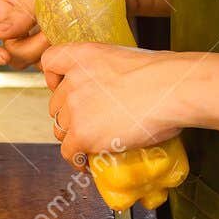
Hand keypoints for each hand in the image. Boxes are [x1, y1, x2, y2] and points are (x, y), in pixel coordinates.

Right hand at [0, 0, 146, 70]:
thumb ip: (19, 15)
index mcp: (4, 10)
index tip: (2, 57)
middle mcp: (15, 28)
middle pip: (9, 56)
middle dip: (32, 46)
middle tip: (53, 28)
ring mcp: (34, 40)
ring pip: (31, 62)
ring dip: (49, 47)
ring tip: (65, 25)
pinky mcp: (52, 49)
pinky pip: (50, 63)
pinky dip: (61, 53)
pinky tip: (72, 35)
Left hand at [41, 41, 186, 165]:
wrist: (169, 90)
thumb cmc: (161, 74)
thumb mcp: (128, 58)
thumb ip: (111, 70)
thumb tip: (121, 86)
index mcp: (84, 55)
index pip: (50, 62)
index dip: (54, 78)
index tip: (63, 86)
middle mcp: (73, 80)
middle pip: (57, 103)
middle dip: (70, 114)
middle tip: (89, 122)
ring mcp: (75, 108)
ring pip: (61, 129)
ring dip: (73, 137)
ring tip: (92, 144)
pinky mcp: (82, 134)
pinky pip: (69, 152)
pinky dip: (77, 160)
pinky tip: (89, 162)